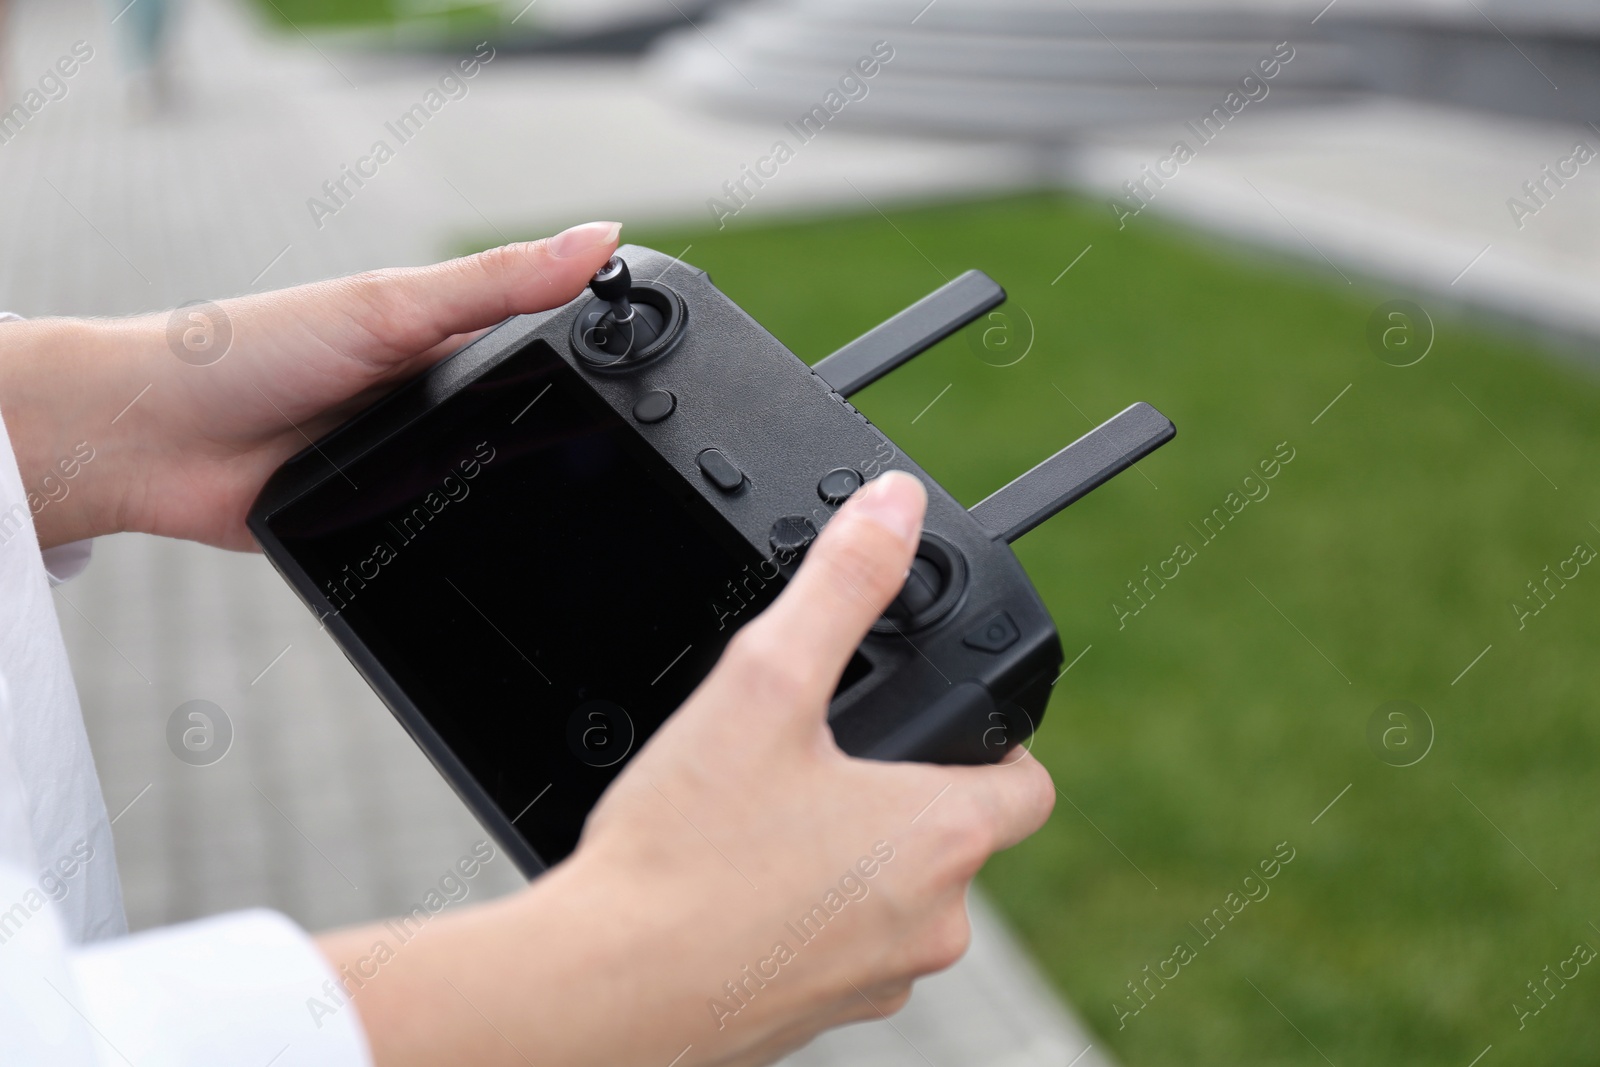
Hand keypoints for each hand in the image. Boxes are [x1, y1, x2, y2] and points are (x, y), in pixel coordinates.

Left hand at [0, 221, 620, 549]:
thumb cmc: (250, 351)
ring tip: (568, 518)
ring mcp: (418, 467)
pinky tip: (497, 554)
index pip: (553, 345)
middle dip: (575, 448)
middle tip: (621, 465)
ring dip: (522, 505)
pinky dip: (471, 549)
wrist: (157, 444)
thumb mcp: (391, 306)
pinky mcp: (392, 526)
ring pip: (501, 494)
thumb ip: (496, 283)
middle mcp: (440, 404)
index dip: (609, 357)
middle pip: (538, 427)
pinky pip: (452, 543)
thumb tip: (599, 236)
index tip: (666, 369)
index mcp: (450, 339)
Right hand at [316, 470, 1055, 1066]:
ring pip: (893, 898)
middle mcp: (930, 924)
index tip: (939, 721)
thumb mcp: (766, 684)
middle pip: (953, 838)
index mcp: (941, 838)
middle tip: (819, 760)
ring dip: (851, 859)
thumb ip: (842, 585)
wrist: (602, 989)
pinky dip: (805, 915)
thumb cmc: (685, 853)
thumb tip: (895, 507)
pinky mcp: (818, 1019)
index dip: (993, 742)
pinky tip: (736, 885)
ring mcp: (877, 982)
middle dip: (899, 794)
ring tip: (766, 821)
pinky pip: (838, 950)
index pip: (1028, 785)